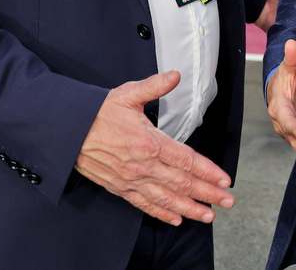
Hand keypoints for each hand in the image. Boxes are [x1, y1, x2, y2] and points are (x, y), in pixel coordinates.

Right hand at [75, 70, 234, 225]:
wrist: (67, 132)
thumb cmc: (97, 112)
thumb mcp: (127, 94)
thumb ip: (154, 86)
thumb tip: (175, 75)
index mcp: (149, 142)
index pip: (187, 161)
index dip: (208, 171)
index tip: (225, 179)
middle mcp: (143, 165)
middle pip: (182, 184)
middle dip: (208, 194)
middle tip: (228, 201)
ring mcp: (132, 180)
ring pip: (166, 199)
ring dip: (190, 209)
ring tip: (209, 215)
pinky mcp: (120, 188)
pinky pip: (144, 205)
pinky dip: (162, 214)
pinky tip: (176, 219)